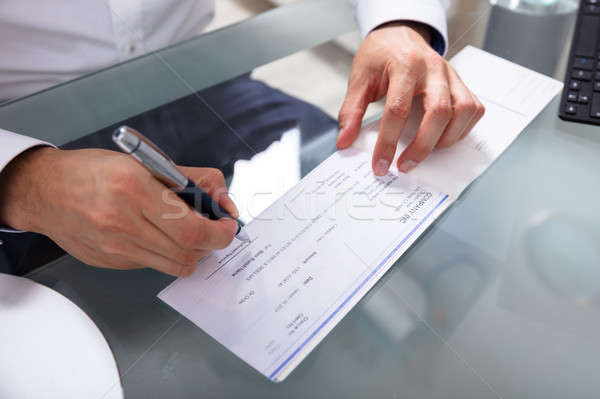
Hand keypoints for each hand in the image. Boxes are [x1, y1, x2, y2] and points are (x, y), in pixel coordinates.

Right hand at [0, 147, 237, 276]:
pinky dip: (168, 254)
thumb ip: (191, 178)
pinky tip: (161, 236)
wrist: (44, 191)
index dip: (219, 231)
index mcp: (134, 190)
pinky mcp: (111, 263)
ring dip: (193, 251)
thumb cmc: (93, 171)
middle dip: (212, 243)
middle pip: (188, 252)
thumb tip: (223, 198)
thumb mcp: (145, 161)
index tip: (227, 224)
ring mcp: (115, 249)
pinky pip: (154, 266)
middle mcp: (122, 223)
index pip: (192, 228)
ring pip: (175, 265)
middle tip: (215, 228)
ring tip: (190, 232)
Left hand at [337, 22, 484, 175]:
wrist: (399, 34)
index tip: (380, 164)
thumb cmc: (380, 57)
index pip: (398, 109)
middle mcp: (433, 68)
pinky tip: (441, 138)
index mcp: (405, 65)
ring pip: (462, 111)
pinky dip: (461, 130)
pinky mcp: (462, 83)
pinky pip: (473, 110)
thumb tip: (344, 141)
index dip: (388, 142)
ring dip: (445, 139)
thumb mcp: (359, 79)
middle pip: (438, 112)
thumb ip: (351, 111)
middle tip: (404, 165)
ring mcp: (452, 75)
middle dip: (422, 146)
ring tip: (424, 151)